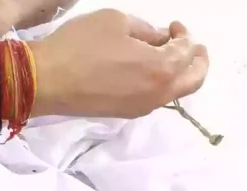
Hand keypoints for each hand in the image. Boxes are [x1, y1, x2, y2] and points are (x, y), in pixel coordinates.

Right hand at [29, 9, 208, 118]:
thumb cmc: (80, 45)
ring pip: (177, 92)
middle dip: (199, 62)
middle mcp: (160, 93)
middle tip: (196, 47)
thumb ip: (145, 29)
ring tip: (174, 56)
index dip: (184, 36)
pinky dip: (164, 82)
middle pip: (194, 80)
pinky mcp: (130, 112)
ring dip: (181, 73)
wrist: (47, 81)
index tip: (174, 26)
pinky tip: (152, 69)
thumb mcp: (115, 21)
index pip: (186, 52)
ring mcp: (146, 106)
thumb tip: (159, 39)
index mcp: (162, 68)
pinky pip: (157, 97)